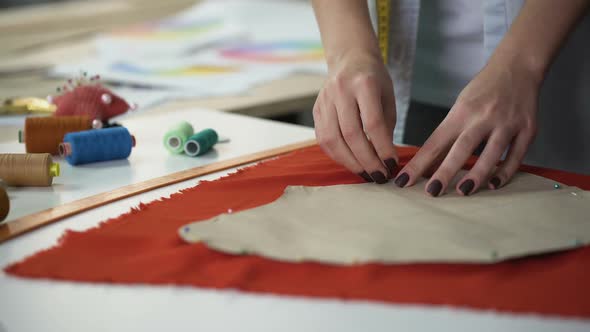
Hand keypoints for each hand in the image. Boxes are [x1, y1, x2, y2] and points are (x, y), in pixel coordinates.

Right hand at [313, 50, 398, 183]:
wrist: (349, 58)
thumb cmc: (373, 79)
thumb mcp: (387, 96)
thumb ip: (386, 125)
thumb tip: (384, 158)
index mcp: (364, 84)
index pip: (373, 123)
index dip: (382, 148)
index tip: (391, 164)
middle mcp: (341, 91)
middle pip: (351, 134)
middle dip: (367, 160)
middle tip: (379, 175)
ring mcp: (325, 100)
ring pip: (333, 140)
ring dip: (350, 162)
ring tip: (365, 173)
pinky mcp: (316, 110)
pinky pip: (323, 139)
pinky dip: (337, 155)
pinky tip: (350, 162)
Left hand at [394, 59, 539, 195]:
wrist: (517, 66)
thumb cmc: (483, 91)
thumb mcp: (460, 107)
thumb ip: (448, 136)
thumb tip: (429, 166)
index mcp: (461, 112)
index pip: (434, 142)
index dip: (418, 163)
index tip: (403, 181)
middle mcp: (483, 117)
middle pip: (461, 147)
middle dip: (445, 171)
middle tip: (432, 192)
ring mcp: (506, 123)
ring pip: (491, 152)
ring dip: (477, 174)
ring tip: (463, 192)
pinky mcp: (527, 128)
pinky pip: (516, 154)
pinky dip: (505, 171)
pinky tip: (493, 184)